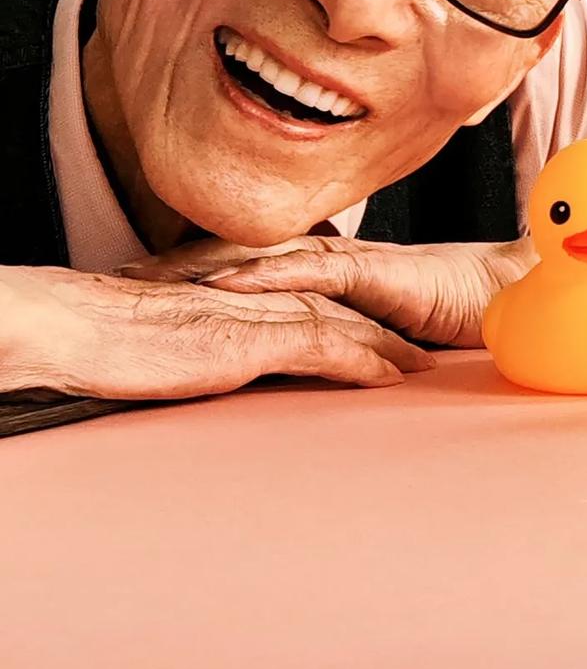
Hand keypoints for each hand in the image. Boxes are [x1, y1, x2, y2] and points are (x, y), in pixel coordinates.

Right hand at [0, 265, 433, 400]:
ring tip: (422, 366)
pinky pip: (322, 348)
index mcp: (241, 292)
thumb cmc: (113, 336)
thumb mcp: (173, 336)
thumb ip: (205, 340)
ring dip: (386, 346)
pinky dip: (361, 360)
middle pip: (338, 307)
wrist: (81, 325)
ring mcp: (258, 313)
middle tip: (422, 347)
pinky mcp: (252, 338)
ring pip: (342, 324)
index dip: (350, 314)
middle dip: (383, 327)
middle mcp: (258, 295)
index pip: (309, 298)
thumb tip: (215, 358)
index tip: (385, 333)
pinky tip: (390, 377)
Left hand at [118, 234, 538, 347]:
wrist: (504, 295)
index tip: (133, 289)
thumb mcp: (370, 335)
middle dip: (175, 268)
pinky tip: (222, 285)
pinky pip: (307, 271)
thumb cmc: (447, 316)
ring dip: (205, 268)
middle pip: (235, 258)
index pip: (242, 268)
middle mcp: (324, 261)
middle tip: (118, 281)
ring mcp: (345, 263)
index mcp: (318, 274)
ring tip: (152, 281)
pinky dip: (262, 276)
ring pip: (261, 259)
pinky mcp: (370, 272)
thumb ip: (333, 341)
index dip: (187, 276)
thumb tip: (293, 365)